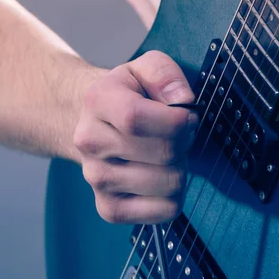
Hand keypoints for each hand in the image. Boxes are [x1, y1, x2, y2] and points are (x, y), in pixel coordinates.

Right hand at [73, 51, 197, 223]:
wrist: (93, 121)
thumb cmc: (128, 93)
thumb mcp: (145, 66)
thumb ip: (164, 74)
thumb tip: (182, 101)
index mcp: (98, 101)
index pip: (136, 118)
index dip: (175, 120)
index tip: (188, 116)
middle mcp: (90, 142)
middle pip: (162, 152)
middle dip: (184, 140)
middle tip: (178, 132)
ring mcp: (96, 179)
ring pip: (168, 184)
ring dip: (181, 166)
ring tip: (167, 153)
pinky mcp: (109, 208)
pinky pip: (164, 211)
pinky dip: (175, 195)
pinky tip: (163, 175)